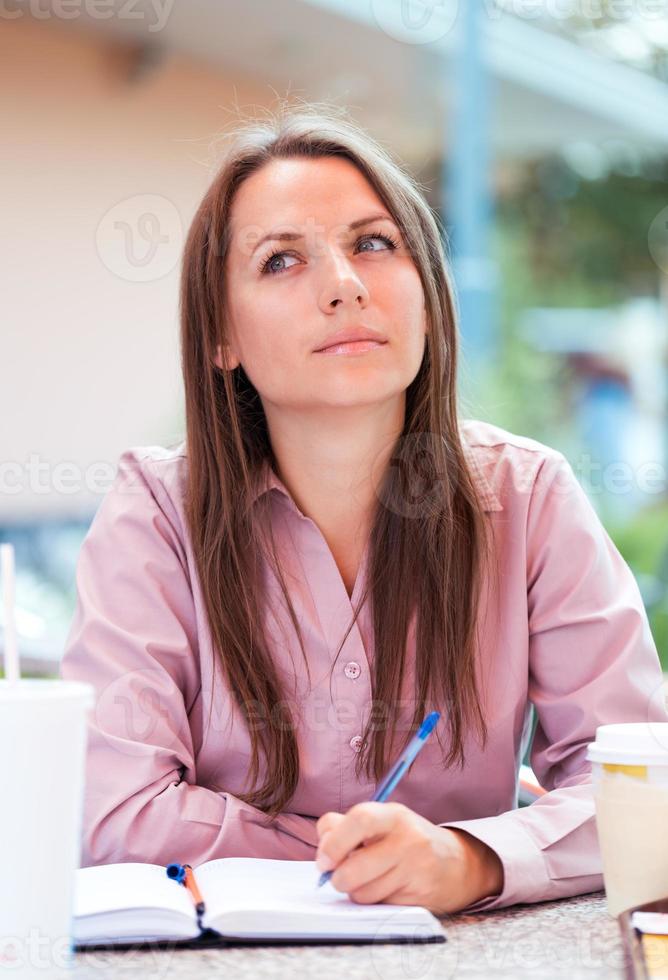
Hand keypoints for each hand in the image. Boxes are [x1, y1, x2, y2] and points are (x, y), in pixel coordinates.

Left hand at [315, 802, 503, 915]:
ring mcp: (415, 869)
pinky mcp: (420, 897)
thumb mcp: (382, 822)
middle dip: (338, 878)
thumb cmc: (405, 840)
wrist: (455, 864)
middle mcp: (408, 839)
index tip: (324, 860)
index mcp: (393, 815)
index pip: (359, 819)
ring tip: (368, 881)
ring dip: (356, 892)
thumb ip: (347, 828)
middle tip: (336, 878)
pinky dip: (376, 902)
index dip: (334, 842)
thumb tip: (322, 853)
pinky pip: (381, 906)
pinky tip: (387, 889)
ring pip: (364, 892)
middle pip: (355, 866)